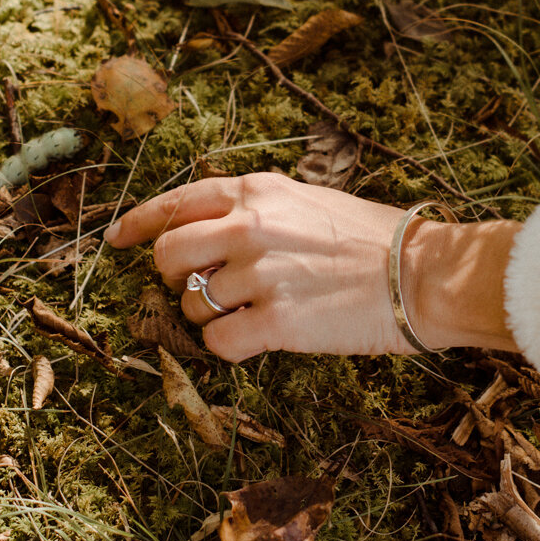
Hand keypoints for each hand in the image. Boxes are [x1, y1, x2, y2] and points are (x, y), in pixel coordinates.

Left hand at [105, 172, 520, 362]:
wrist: (421, 274)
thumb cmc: (373, 239)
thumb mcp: (306, 200)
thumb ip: (254, 209)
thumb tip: (207, 233)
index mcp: (256, 192)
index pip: (175, 203)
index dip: (138, 224)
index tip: (118, 241)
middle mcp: (249, 228)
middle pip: (168, 258)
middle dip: (177, 280)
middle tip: (205, 290)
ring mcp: (259, 276)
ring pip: (192, 307)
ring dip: (211, 318)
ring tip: (253, 314)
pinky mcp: (275, 323)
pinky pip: (217, 345)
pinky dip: (230, 348)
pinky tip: (259, 339)